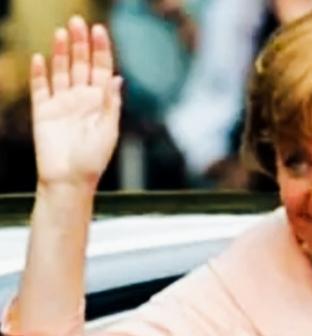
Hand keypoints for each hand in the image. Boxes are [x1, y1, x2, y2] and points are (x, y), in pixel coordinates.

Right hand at [30, 16, 121, 190]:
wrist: (68, 182)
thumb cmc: (92, 162)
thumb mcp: (108, 132)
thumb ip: (110, 104)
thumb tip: (117, 78)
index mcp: (99, 104)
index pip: (101, 70)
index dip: (101, 49)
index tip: (99, 30)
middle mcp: (81, 100)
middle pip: (80, 64)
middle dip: (80, 43)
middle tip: (77, 22)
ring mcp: (61, 104)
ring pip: (60, 70)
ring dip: (61, 51)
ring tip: (62, 33)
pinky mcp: (43, 112)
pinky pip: (39, 87)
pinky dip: (39, 72)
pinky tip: (41, 58)